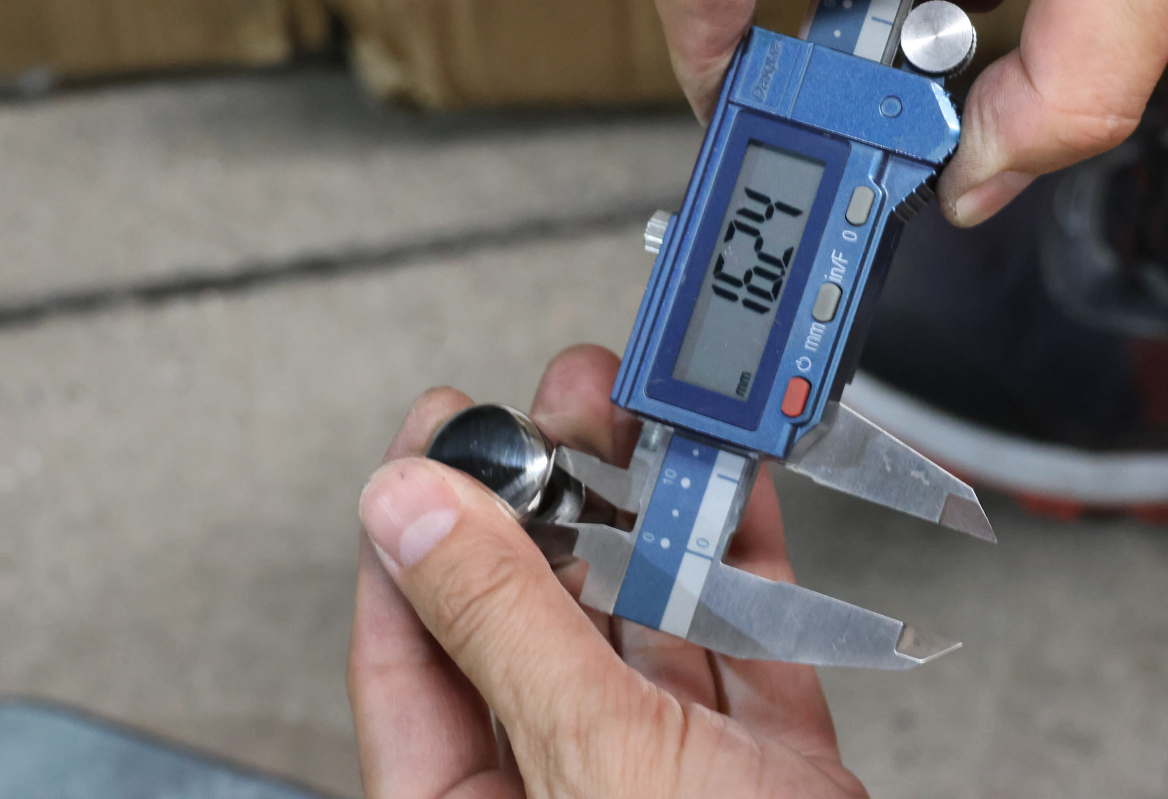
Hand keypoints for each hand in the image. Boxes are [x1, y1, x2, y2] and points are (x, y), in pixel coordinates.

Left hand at [351, 344, 866, 798]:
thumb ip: (498, 625)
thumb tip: (407, 505)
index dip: (420, 517)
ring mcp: (663, 771)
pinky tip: (730, 489)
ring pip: (638, 611)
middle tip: (560, 405)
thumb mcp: (587, 762)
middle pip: (528, 608)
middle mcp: (557, 782)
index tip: (441, 423)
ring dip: (648, 509)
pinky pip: (741, 638)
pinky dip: (743, 557)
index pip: (411, 637)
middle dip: (548, 492)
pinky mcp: (760, 763)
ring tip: (644, 422)